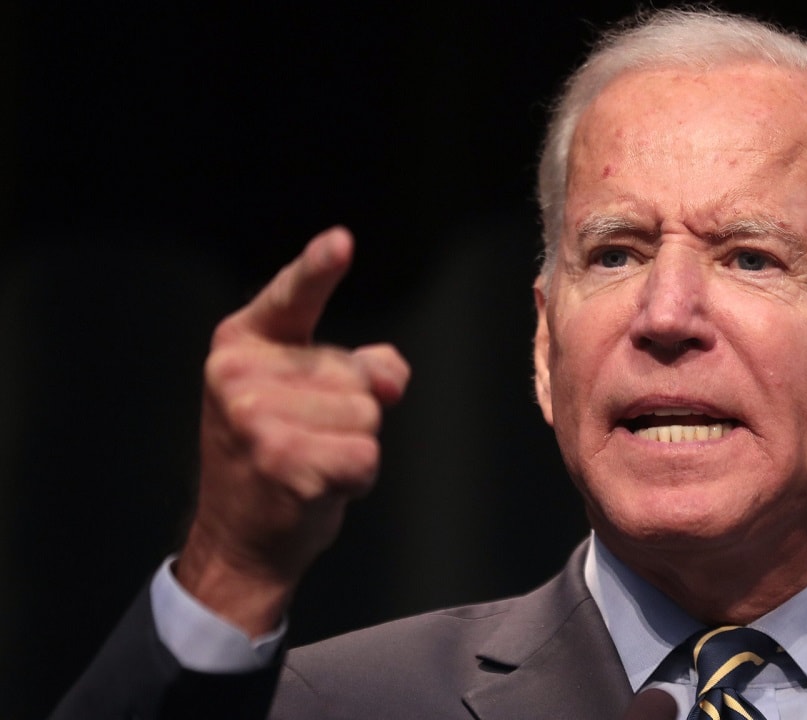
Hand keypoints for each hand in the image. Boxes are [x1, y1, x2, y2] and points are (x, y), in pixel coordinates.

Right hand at [175, 227, 409, 634]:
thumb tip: (389, 374)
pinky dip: (357, 479)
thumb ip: (353, 367)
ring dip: (354, 447)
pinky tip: (319, 488)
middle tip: (307, 441)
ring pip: (367, 414)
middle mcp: (241, 375)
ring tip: (311, 463)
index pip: (291, 296)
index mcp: (242, 346)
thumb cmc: (275, 459)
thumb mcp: (305, 398)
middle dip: (351, 413)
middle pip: (356, 373)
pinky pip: (366, 455)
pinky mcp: (283, 460)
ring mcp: (257, 418)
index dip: (317, 268)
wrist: (239, 540)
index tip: (342, 241)